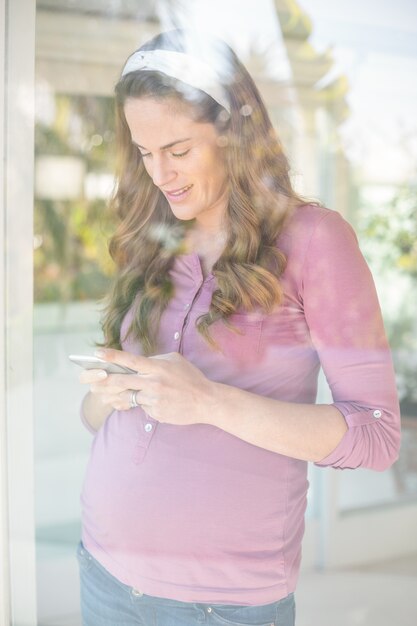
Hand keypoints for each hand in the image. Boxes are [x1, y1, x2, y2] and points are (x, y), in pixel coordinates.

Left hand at [81, 349, 215, 424]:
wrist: (206, 401)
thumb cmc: (190, 378)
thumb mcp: (174, 360)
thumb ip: (154, 360)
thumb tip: (136, 363)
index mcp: (157, 367)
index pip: (129, 360)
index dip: (111, 356)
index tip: (97, 353)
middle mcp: (153, 383)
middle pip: (121, 381)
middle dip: (103, 382)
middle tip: (91, 382)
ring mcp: (153, 399)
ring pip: (129, 396)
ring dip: (120, 396)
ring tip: (109, 396)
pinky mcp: (155, 413)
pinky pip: (141, 408)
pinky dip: (142, 404)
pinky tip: (151, 403)